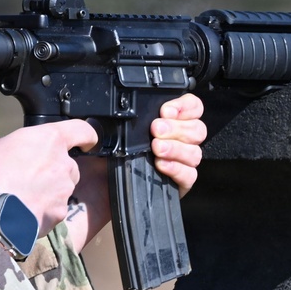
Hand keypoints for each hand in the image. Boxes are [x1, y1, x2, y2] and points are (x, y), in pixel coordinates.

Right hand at [0, 119, 97, 236]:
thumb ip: (13, 143)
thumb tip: (10, 148)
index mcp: (51, 139)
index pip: (84, 130)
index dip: (87, 135)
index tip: (86, 142)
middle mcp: (65, 163)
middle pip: (70, 163)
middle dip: (55, 169)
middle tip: (32, 175)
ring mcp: (65, 189)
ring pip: (64, 186)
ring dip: (51, 189)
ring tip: (26, 194)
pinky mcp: (61, 211)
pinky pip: (56, 207)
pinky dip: (45, 208)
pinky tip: (26, 210)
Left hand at [64, 93, 207, 251]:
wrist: (93, 188)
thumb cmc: (101, 155)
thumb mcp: (110, 127)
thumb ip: (127, 113)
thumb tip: (131, 101)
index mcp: (167, 122)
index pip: (192, 107)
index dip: (184, 106)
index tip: (166, 110)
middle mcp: (177, 141)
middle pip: (197, 129)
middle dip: (178, 127)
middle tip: (156, 129)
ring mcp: (180, 163)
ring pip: (195, 152)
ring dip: (177, 147)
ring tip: (156, 148)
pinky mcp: (178, 185)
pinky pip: (190, 175)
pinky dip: (177, 168)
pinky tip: (161, 165)